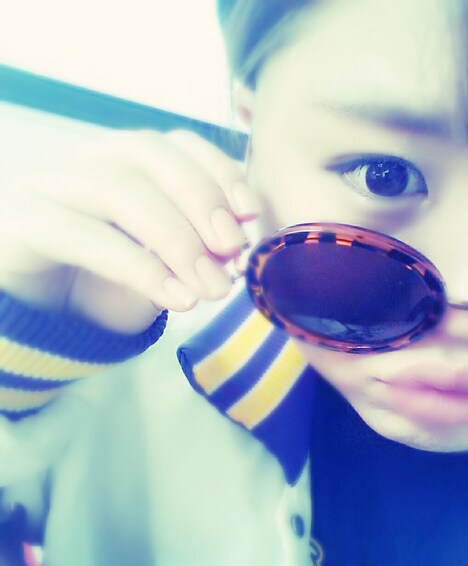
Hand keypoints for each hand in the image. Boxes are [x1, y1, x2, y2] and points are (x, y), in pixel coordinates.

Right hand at [0, 129, 260, 332]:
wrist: (38, 325)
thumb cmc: (102, 290)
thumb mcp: (159, 267)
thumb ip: (193, 247)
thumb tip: (236, 242)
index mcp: (119, 161)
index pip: (175, 143)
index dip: (218, 171)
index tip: (250, 214)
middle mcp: (81, 162)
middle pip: (148, 153)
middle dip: (201, 200)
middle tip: (233, 251)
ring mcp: (45, 186)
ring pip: (118, 188)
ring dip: (177, 238)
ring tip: (212, 287)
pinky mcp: (19, 223)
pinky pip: (84, 236)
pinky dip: (139, 267)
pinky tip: (177, 298)